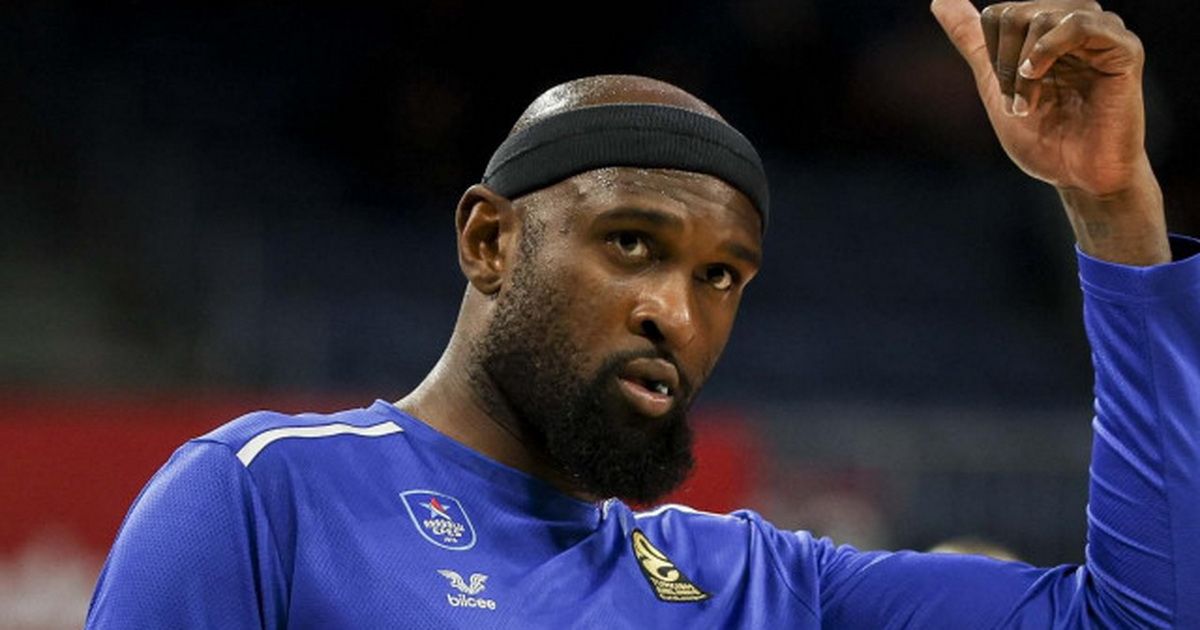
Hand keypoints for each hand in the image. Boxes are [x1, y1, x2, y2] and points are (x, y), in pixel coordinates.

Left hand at [932, 0, 1169, 264]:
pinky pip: (1078, 23)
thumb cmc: (1043, 137)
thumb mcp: (995, 84)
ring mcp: (1102, 32)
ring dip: (1021, 67)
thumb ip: (971, 40)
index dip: (991, 56)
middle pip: (1014, 13)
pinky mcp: (1123, 48)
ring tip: (1029, 104)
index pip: (998, 14)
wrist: (1078, 176)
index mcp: (1047, 28)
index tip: (1006, 93)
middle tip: (1018, 103)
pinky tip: (1038, 75)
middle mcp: (1075, 21)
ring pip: (1040, 16)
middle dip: (1003, 64)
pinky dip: (1047, 50)